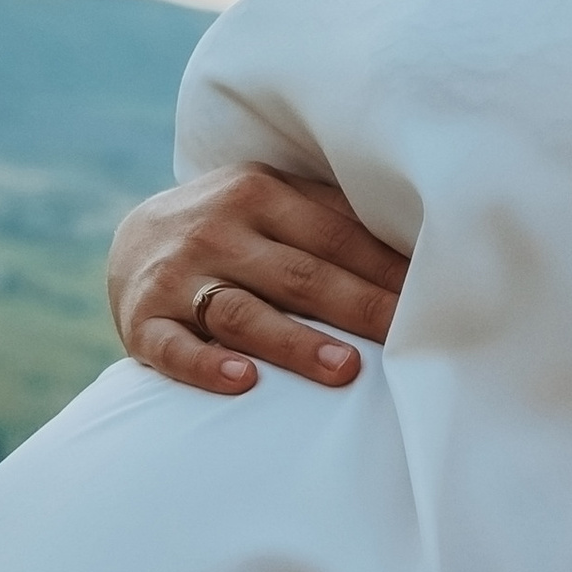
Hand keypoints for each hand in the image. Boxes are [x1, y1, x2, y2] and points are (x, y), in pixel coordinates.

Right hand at [107, 166, 409, 397]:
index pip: (336, 235)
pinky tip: (242, 380)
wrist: (132, 241)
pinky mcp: (143, 320)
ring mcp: (176, 276)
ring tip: (344, 369)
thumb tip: (425, 247)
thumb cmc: (235, 229)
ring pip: (242, 311)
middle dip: (358, 307)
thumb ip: (332, 219)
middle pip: (299, 274)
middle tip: (408, 338)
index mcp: (259, 191)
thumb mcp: (274, 204)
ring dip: (294, 342)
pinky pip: (174, 348)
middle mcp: (216, 228)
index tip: (439, 299)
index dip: (387, 269)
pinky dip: (205, 365)